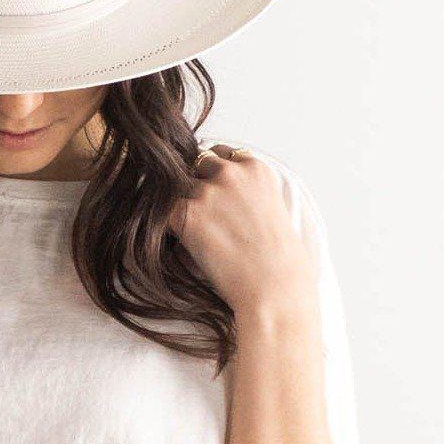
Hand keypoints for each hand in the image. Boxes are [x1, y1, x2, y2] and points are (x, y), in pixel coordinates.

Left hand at [170, 144, 318, 323]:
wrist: (276, 290)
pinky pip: (162, 211)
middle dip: (193, 184)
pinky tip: (180, 242)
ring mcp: (208, 191)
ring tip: (192, 232)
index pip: (219, 153)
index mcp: (256, 168)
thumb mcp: (274, 211)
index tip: (212, 193)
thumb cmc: (281, 262)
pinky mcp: (187, 214)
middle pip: (194, 164)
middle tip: (200, 215)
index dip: (211, 174)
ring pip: (176, 186)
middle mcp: (231, 173)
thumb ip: (247, 193)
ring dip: (179, 205)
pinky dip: (166, 225)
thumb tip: (218, 199)